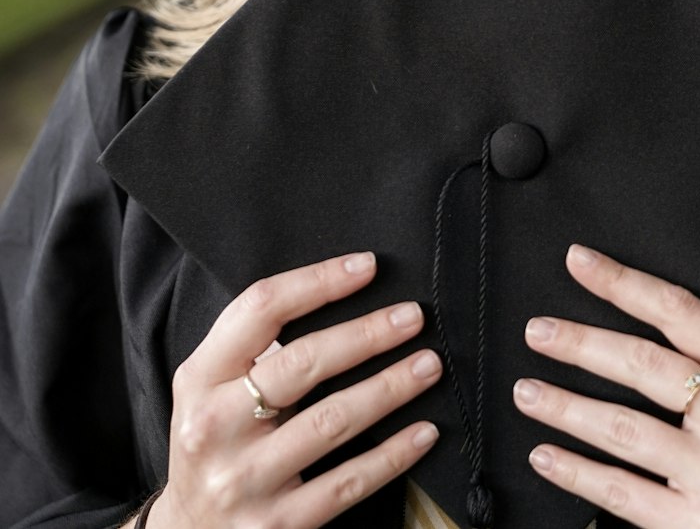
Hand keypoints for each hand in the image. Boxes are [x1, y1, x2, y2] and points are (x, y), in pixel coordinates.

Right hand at [148, 251, 441, 528]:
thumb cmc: (213, 441)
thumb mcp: (210, 387)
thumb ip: (253, 346)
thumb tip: (335, 296)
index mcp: (200, 377)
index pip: (260, 309)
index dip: (318, 281)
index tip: (365, 267)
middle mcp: (215, 426)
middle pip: (302, 362)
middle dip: (366, 334)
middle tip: (411, 317)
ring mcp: (245, 479)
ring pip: (331, 421)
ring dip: (389, 388)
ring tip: (427, 365)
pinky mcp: (276, 525)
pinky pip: (345, 484)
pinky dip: (391, 456)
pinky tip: (422, 432)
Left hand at [513, 244, 699, 528]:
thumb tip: (626, 321)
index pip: (683, 314)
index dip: (625, 283)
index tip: (580, 263)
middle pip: (646, 364)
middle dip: (581, 343)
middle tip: (539, 332)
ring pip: (623, 428)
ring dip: (564, 407)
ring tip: (527, 393)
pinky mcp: (695, 526)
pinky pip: (619, 490)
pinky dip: (574, 470)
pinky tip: (546, 454)